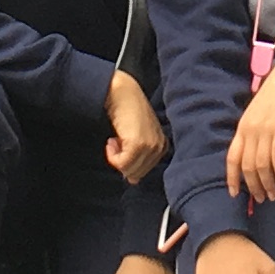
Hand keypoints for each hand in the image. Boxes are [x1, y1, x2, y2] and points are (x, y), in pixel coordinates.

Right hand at [102, 68, 167, 183]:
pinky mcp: (138, 144)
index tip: (121, 148)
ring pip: (129, 170)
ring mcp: (150, 145)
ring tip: (114, 141)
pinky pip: (122, 164)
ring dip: (116, 158)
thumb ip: (138, 157)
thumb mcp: (137, 136)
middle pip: (138, 173)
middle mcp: (160, 146)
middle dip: (123, 163)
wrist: (122, 93)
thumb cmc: (128, 111)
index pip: (145, 170)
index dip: (129, 164)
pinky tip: (111, 140)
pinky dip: (112, 156)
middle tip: (116, 144)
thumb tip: (133, 180)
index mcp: (163, 145)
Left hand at [226, 56, 274, 206]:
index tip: (234, 194)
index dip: (231, 178)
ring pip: (261, 165)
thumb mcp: (256, 115)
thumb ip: (252, 134)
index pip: (231, 158)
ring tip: (273, 194)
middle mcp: (250, 130)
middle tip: (261, 199)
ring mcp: (265, 130)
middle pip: (247, 166)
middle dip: (253, 186)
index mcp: (242, 128)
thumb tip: (253, 158)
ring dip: (267, 183)